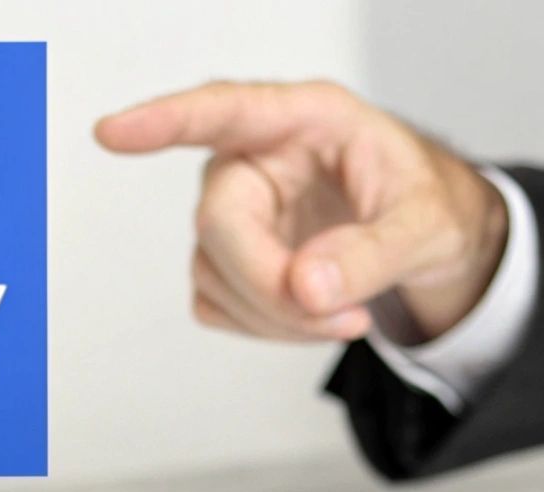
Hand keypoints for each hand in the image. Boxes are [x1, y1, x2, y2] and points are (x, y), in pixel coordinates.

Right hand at [94, 80, 507, 342]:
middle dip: (270, 284)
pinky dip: (266, 328)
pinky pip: (219, 305)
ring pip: (213, 274)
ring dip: (276, 316)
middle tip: (338, 316)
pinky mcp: (231, 261)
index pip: (223, 112)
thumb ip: (373, 253)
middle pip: (219, 223)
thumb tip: (308, 288)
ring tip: (348, 317)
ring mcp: (238, 213)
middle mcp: (257, 161)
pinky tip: (315, 318)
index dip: (165, 122)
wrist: (429, 236)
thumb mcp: (426, 224)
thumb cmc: (426, 203)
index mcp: (304, 121)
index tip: (114, 132)